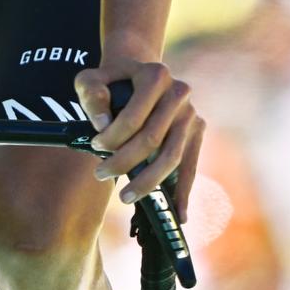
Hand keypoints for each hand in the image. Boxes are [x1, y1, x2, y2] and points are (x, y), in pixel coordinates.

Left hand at [75, 57, 203, 220]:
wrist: (138, 75)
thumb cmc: (111, 81)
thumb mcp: (91, 78)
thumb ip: (92, 95)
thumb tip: (102, 126)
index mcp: (156, 75)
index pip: (134, 116)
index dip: (113, 137)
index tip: (95, 146)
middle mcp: (179, 92)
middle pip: (153, 139)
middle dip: (124, 162)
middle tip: (101, 173)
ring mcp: (191, 114)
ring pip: (172, 157)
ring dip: (148, 182)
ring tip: (125, 197)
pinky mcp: (198, 131)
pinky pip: (190, 165)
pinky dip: (184, 191)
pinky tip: (179, 214)